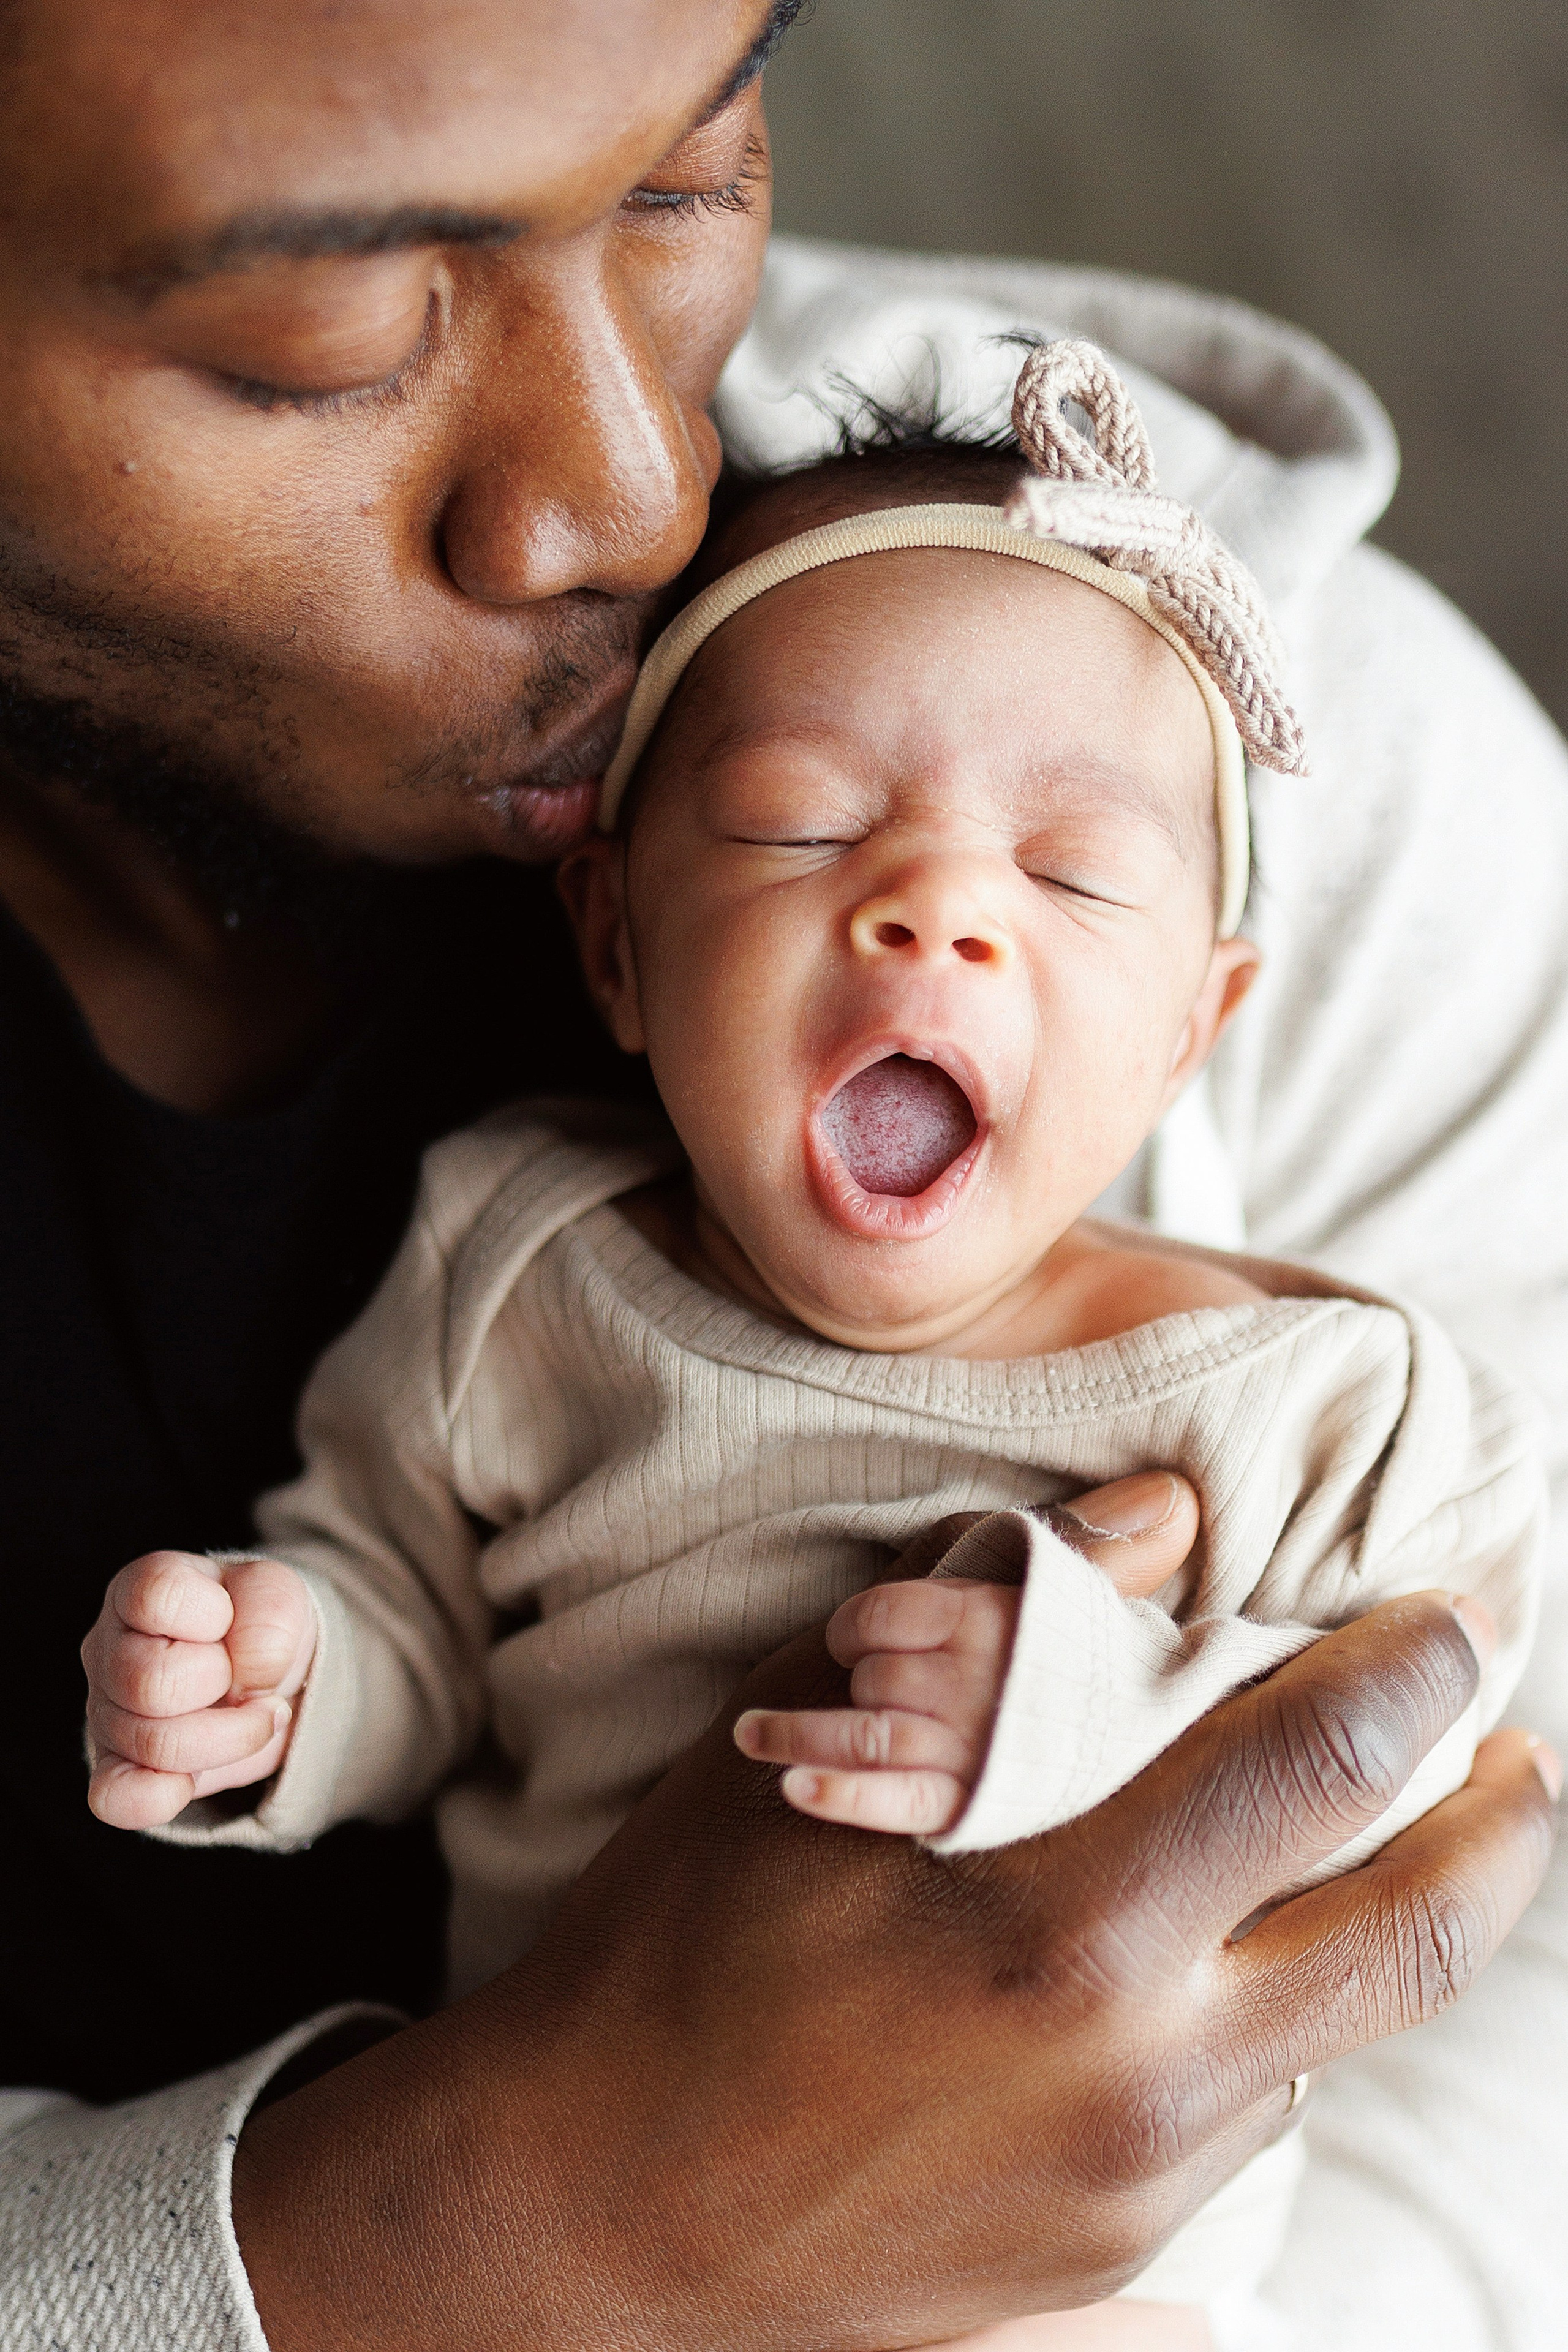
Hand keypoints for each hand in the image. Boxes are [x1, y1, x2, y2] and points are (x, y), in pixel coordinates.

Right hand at [82, 1550, 316, 1827]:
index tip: (230, 1619)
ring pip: (152, 1744)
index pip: (156, 1596)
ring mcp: (103, 1713)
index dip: (212, 1614)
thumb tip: (246, 1674)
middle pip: (150, 1682)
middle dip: (224, 1685)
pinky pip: (118, 1799)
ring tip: (252, 1717)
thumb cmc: (256, 1625)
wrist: (263, 1679)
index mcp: (138, 1591)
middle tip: (249, 1681)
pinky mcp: (112, 1769)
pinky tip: (196, 1777)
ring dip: (229, 1738)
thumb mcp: (279, 1596)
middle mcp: (106, 1650)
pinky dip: (165, 1796)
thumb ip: (269, 1613)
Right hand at [233, 1473, 1555, 2351]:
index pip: (1325, 1768)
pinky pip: (1258, 2105)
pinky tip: (1215, 1946)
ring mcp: (1145, 2189)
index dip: (1422, 1665)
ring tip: (1367, 1828)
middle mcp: (1143, 2081)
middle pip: (1418, 1936)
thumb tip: (1160, 1519)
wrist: (596, 2219)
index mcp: (1066, 1934)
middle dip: (1502, 1820)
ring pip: (1341, 2027)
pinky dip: (1278, 2004)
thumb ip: (998, 1627)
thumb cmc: (678, 1953)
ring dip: (1381, 1915)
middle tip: (1515, 1742)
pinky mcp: (1121, 2253)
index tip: (1461, 1612)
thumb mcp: (808, 1759)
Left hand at [735, 1472, 1193, 1833]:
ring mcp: (967, 1749)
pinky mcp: (967, 1810)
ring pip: (863, 1736)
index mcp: (995, 1621)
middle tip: (848, 1693)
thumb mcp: (1094, 1600)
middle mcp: (974, 1683)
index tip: (850, 1637)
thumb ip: (1081, 1541)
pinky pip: (890, 1804)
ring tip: (752, 1738)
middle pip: (872, 1676)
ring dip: (797, 1737)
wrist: (1172, 1770)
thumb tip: (1166, 1496)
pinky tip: (796, 1790)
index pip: (884, 1613)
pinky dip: (840, 1797)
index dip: (856, 1626)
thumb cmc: (1111, 1673)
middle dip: (853, 1684)